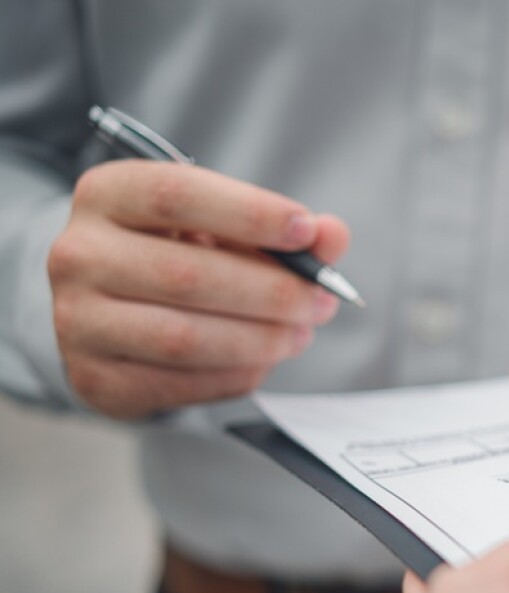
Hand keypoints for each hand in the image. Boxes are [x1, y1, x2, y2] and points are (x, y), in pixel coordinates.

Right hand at [48, 160, 349, 417]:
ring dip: (259, 339)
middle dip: (270, 291)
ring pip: (183, 337)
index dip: (248, 213)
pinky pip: (179, 383)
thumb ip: (283, 228)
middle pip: (187, 274)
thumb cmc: (179, 253)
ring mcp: (77, 320)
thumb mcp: (225, 226)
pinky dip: (235, 374)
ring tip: (300, 332)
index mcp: (107, 194)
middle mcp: (77, 254)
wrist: (113, 310)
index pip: (176, 195)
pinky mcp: (94, 378)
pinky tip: (263, 360)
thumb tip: (332, 236)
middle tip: (320, 300)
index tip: (305, 230)